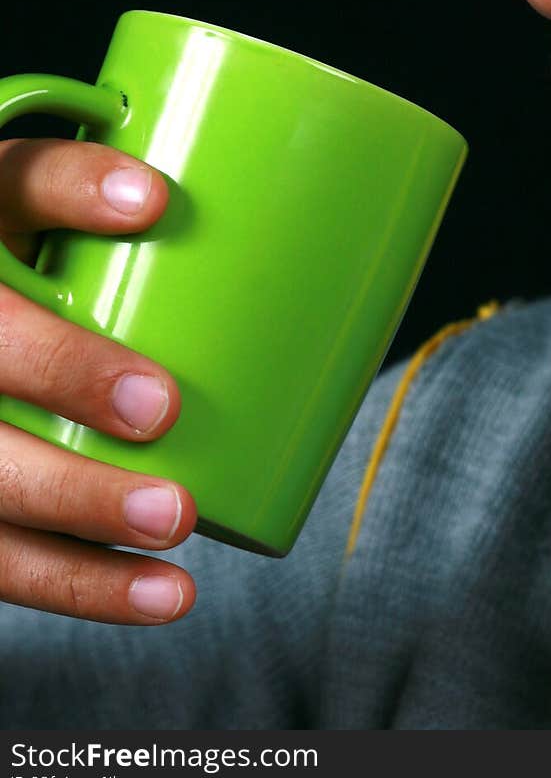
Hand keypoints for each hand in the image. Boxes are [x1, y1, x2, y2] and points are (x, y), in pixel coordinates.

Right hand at [0, 138, 197, 623]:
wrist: (2, 344)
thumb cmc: (60, 276)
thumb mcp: (84, 234)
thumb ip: (157, 231)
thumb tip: (294, 233)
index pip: (14, 183)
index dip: (70, 191)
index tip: (153, 203)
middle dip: (66, 374)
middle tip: (161, 405)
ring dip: (80, 504)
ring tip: (179, 520)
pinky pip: (1, 556)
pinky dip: (84, 585)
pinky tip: (163, 595)